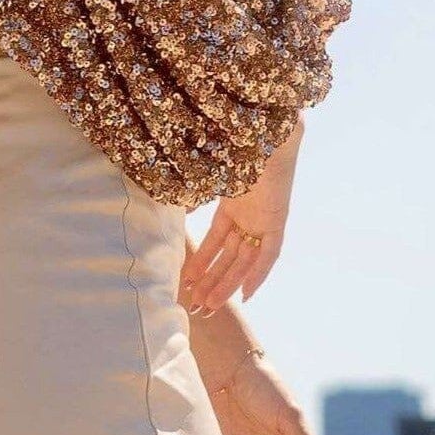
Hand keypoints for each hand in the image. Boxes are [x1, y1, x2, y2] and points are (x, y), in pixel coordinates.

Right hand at [179, 120, 301, 312]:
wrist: (261, 127)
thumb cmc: (232, 142)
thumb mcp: (203, 172)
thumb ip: (187, 191)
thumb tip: (156, 193)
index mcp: (233, 203)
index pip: (216, 241)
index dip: (202, 263)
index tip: (187, 284)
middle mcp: (249, 215)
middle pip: (229, 257)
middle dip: (212, 283)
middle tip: (197, 307)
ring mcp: (263, 218)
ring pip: (244, 260)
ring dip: (226, 283)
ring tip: (208, 305)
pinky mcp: (277, 218)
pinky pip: (269, 254)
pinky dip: (259, 273)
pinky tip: (246, 294)